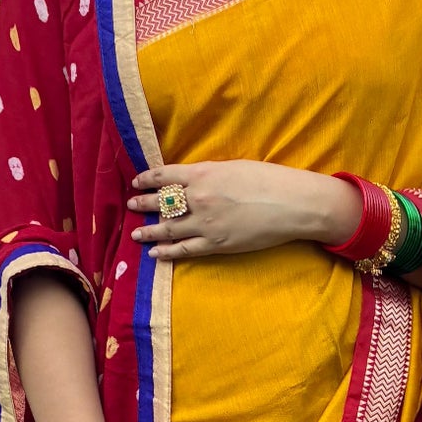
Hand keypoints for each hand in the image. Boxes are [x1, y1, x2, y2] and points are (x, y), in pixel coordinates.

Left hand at [129, 162, 360, 262]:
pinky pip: (185, 249)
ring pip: (168, 228)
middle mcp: (199, 198)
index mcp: (203, 174)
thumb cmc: (268, 180)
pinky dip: (168, 252)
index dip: (148, 179)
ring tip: (136, 234)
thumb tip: (193, 181)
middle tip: (130, 206)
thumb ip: (210, 174)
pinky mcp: (216, 244)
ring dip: (149, 231)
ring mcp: (206, 223)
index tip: (137, 182)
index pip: (165, 175)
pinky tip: (156, 253)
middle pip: (162, 202)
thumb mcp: (234, 167)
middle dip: (143, 204)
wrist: (290, 204)